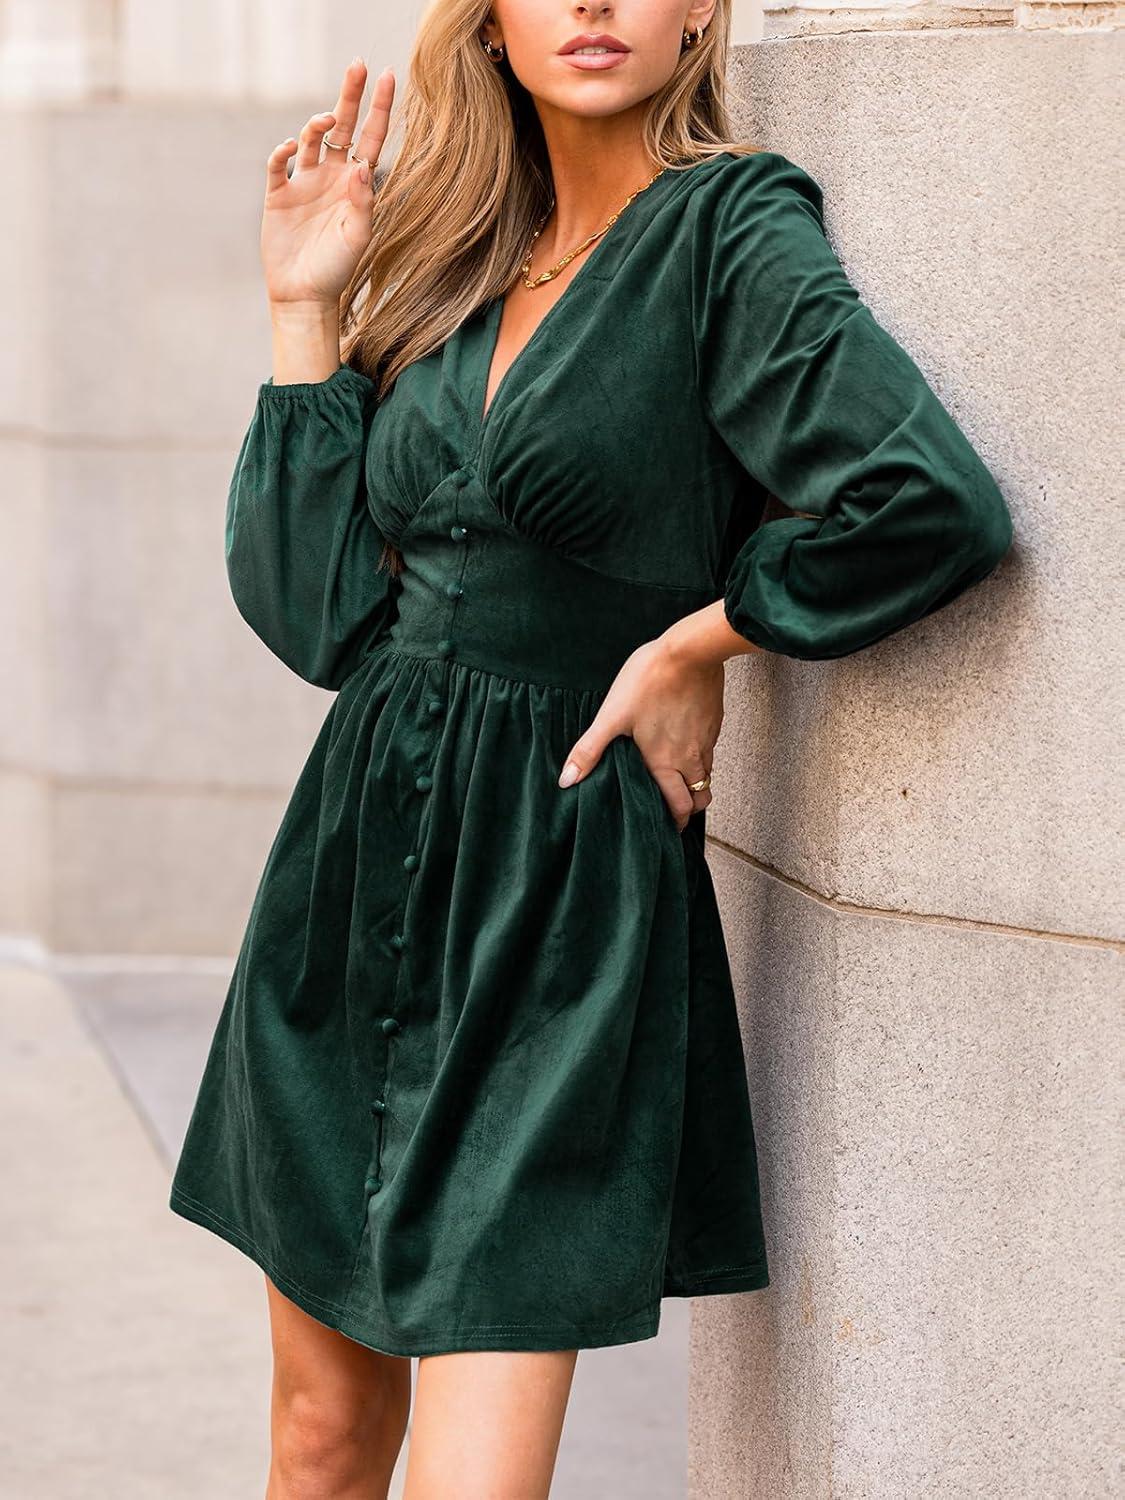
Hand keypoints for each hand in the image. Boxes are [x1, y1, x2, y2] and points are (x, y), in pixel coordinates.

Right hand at [261, 57, 394, 308]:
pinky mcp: (278, 194)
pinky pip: (278, 163)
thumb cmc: (336, 270)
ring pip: (311, 138)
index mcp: (356, 185)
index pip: (370, 138)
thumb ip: (363, 203)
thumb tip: (363, 166)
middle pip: (342, 127)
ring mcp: (304, 182)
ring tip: (327, 120)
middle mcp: (331, 177)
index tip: (388, 77)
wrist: (304, 295)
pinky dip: (283, 151)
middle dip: (350, 96)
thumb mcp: (358, 238)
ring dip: (318, 124)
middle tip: (357, 65)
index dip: (379, 109)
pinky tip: (291, 148)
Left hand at [557, 636, 724, 832]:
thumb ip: (590, 750)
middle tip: (675, 813)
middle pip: (698, 799)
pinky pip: (710, 752)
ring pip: (707, 776)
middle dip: (688, 811)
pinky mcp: (714, 723)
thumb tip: (567, 780)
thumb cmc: (649, 681)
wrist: (690, 651)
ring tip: (679, 783)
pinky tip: (686, 747)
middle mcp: (690, 758)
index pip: (678, 808)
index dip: (675, 823)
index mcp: (665, 763)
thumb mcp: (611, 716)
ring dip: (695, 785)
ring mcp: (706, 741)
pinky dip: (700, 759)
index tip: (667, 830)